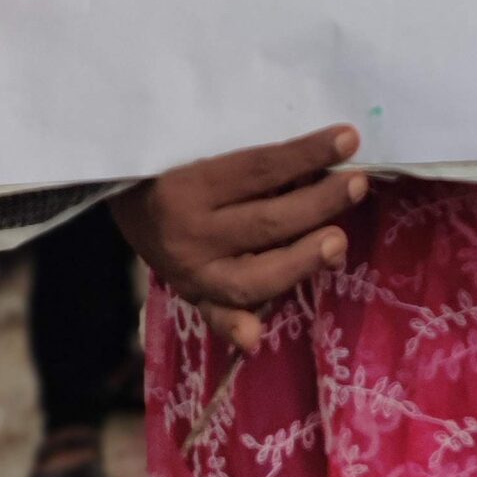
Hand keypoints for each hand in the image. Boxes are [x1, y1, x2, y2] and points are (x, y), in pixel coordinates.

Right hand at [109, 126, 364, 352]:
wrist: (120, 192)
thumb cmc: (174, 158)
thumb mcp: (203, 144)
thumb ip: (255, 159)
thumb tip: (321, 161)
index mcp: (190, 185)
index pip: (261, 169)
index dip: (307, 153)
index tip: (348, 138)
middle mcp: (189, 233)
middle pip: (265, 223)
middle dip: (318, 204)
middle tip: (356, 184)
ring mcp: (189, 271)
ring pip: (251, 278)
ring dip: (300, 262)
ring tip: (338, 242)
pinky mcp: (191, 295)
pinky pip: (214, 316)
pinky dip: (235, 328)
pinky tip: (257, 338)